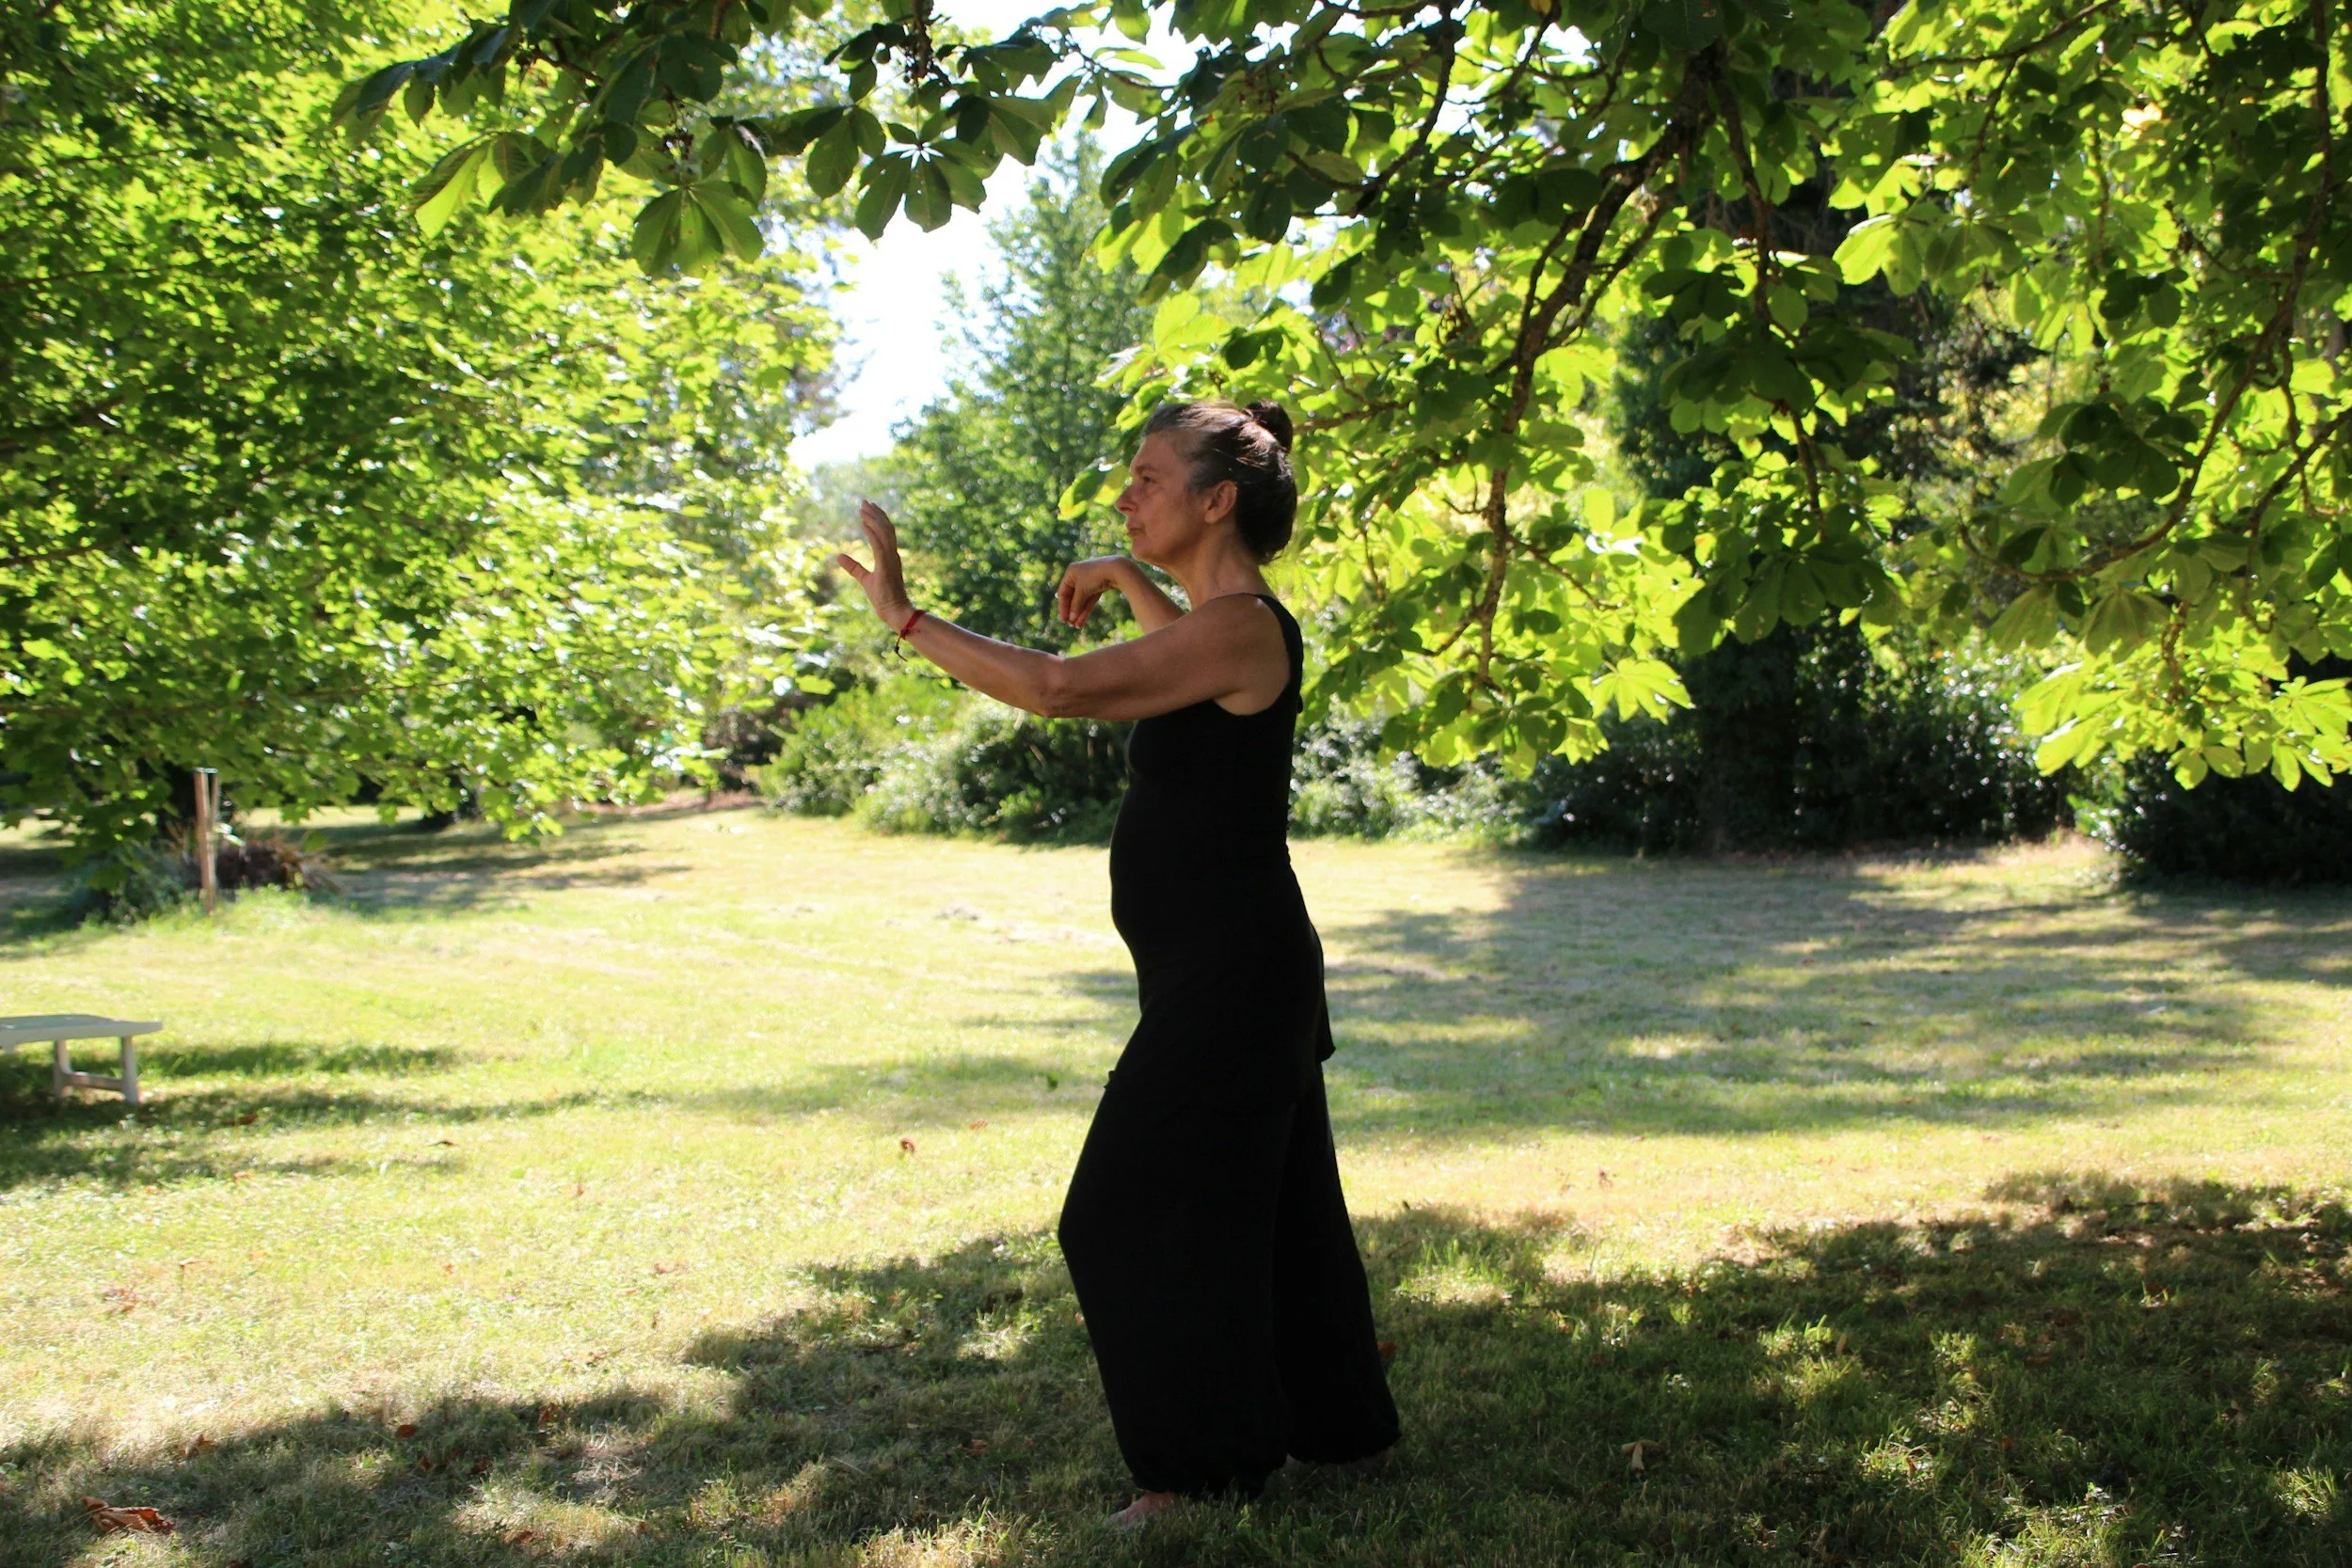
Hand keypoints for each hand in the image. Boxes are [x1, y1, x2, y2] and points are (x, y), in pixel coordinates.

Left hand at [835, 500, 913, 629]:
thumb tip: (838, 557)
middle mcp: (893, 555)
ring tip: (863, 508)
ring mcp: (891, 559)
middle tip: (864, 502)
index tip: (868, 508)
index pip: (886, 532)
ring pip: (884, 533)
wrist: (895, 611)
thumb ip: (853, 567)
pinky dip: (871, 532)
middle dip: (875, 513)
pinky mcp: (886, 566)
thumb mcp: (864, 579)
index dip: (878, 518)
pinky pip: (879, 545)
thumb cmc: (883, 597)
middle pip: (886, 528)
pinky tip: (863, 524)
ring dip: (873, 519)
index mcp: (890, 557)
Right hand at [1056, 555, 1134, 628]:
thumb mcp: (1082, 591)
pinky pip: (1090, 599)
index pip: (1063, 592)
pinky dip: (1086, 609)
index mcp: (1071, 572)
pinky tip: (1083, 620)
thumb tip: (1071, 618)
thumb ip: (1075, 605)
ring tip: (1077, 626)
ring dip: (1079, 613)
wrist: (1117, 569)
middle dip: (1072, 611)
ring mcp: (1090, 580)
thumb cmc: (1095, 576)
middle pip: (1072, 597)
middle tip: (1070, 624)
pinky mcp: (1099, 585)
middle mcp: (1079, 575)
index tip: (1063, 620)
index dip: (1063, 607)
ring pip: (1082, 600)